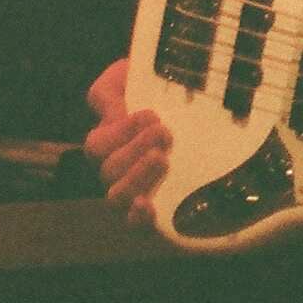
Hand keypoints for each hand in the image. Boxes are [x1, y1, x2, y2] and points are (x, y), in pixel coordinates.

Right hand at [82, 60, 171, 227]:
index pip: (98, 144)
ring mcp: (136, 190)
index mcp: (110, 141)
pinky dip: (136, 218)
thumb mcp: (134, 77)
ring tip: (162, 159)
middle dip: (134, 149)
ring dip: (136, 177)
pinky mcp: (158, 209)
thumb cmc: (162, 91)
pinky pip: (134, 225)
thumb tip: (112, 113)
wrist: (203, 106)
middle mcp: (119, 169)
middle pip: (108, 170)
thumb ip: (112, 88)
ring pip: (116, 197)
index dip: (120, 131)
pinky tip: (147, 206)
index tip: (152, 115)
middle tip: (163, 132)